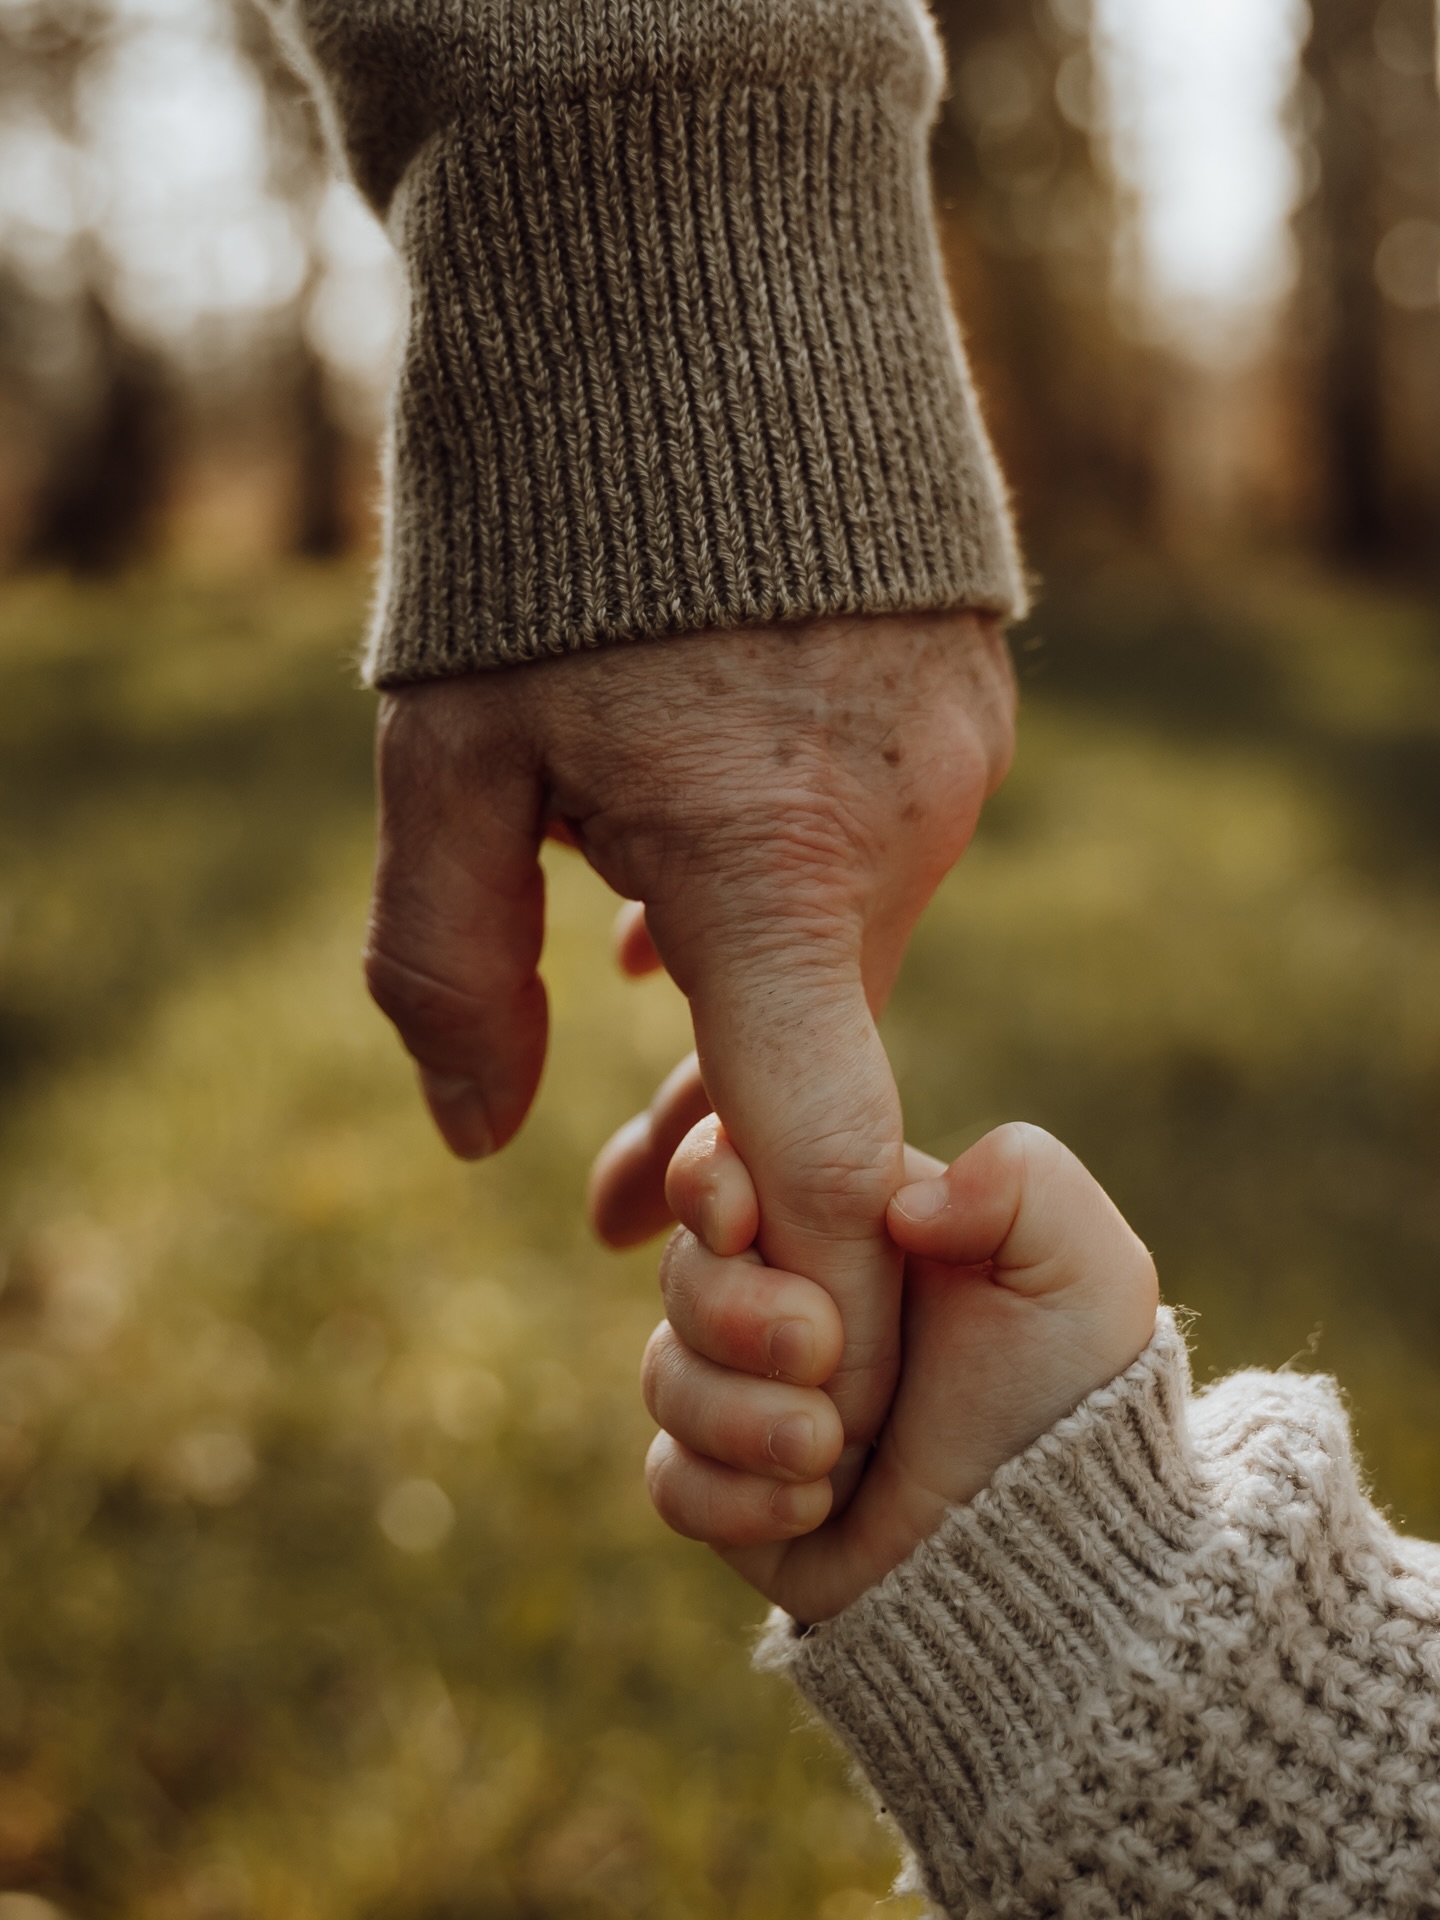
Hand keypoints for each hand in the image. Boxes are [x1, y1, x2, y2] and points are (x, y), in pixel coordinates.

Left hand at [365, 612, 1014, 1500]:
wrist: (694, 292)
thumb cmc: (541, 535)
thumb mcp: (444, 752)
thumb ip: (445, 967)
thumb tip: (478, 1141)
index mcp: (764, 853)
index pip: (824, 1128)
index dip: (811, 1267)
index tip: (791, 1357)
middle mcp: (895, 819)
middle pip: (818, 1041)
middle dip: (720, 1130)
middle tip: (616, 1201)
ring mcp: (951, 754)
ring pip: (847, 939)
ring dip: (749, 982)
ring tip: (626, 978)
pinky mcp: (966, 698)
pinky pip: (881, 845)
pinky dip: (796, 883)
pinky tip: (699, 863)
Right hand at [642, 1118, 1157, 1622]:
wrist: (1060, 1549)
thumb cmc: (1078, 1392)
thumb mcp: (1086, 1267)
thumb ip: (1021, 1180)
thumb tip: (903, 1201)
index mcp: (846, 1221)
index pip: (726, 1162)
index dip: (707, 1179)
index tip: (738, 1216)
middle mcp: (785, 1295)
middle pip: (684, 1270)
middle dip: (734, 1310)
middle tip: (819, 1346)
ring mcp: (753, 1393)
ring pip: (666, 1374)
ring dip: (739, 1413)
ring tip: (832, 1448)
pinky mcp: (735, 1489)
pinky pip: (669, 1479)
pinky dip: (729, 1496)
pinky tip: (813, 1505)